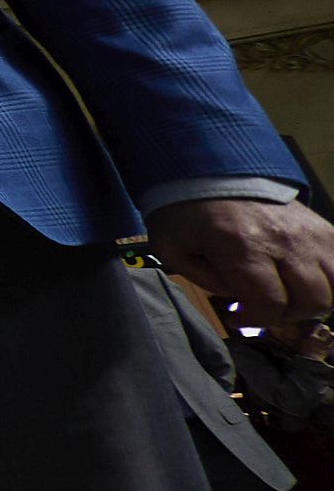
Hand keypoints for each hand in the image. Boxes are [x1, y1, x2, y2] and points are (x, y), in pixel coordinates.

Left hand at [149, 197, 333, 325]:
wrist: (212, 171)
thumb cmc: (188, 212)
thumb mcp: (173, 248)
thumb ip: (204, 280)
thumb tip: (238, 298)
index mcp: (243, 247)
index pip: (271, 303)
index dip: (257, 320)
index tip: (238, 316)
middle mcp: (284, 241)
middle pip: (313, 300)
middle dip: (287, 315)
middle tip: (265, 307)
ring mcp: (310, 234)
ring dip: (314, 300)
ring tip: (288, 296)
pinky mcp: (323, 228)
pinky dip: (330, 281)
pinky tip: (304, 281)